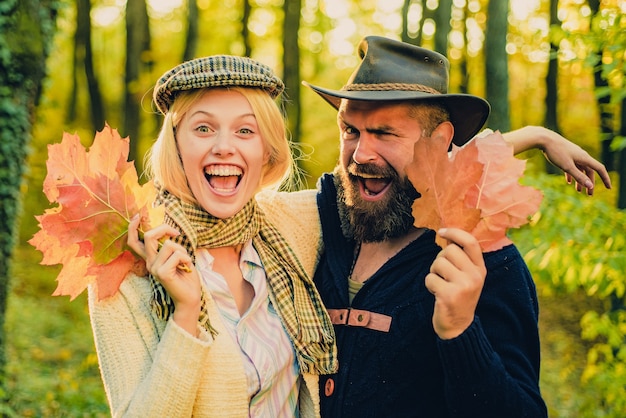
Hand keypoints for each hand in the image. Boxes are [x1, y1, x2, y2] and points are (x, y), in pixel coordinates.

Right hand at [128, 215, 201, 334]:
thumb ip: (169, 246)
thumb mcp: (177, 256)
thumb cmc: (186, 276)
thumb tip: (168, 231)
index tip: (138, 216)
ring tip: (185, 262)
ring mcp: (154, 269)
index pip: (134, 242)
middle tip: (177, 233)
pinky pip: (176, 255)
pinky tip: (187, 268)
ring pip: (168, 245)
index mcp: (150, 259)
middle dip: (165, 229)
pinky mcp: (162, 274)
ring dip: (182, 250)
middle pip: (149, 236)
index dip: (132, 228)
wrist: (191, 297)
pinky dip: (186, 258)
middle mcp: (149, 263)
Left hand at [425, 228, 485, 339]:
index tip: (441, 232)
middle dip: (440, 260)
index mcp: (481, 269)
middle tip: (443, 275)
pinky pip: (430, 278)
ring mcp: (463, 286)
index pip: (471, 242)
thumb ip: (461, 258)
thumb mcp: (468, 277)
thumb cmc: (459, 297)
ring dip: (434, 273)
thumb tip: (446, 235)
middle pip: (449, 250)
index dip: (455, 232)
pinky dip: (429, 285)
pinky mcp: (449, 295)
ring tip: (441, 285)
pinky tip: (437, 295)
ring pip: (437, 263)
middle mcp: (475, 276)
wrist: (459, 327)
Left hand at [503, 126, 611, 194]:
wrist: (544, 139)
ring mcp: (573, 155)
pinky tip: (568, 181)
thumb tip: (590, 186)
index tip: (608, 188)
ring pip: (580, 169)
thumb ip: (579, 176)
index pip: (599, 169)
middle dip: (590, 183)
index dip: (605, 178)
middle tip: (589, 195)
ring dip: (580, 180)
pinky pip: (572, 166)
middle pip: (589, 171)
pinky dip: (571, 174)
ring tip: (578, 191)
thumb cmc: (556, 152)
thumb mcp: (567, 167)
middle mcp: (581, 156)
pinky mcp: (566, 154)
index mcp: (584, 158)